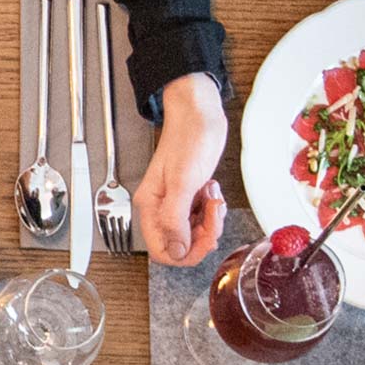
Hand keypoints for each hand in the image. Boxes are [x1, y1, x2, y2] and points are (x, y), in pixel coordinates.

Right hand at [137, 74, 232, 266]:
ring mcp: (177, 202)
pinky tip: (212, 191)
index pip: (162, 250)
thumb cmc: (188, 137)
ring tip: (213, 197)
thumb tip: (176, 250)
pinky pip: (203, 217)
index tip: (203, 240)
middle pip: (181, 244)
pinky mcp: (191, 194)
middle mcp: (162, 207)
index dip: (184, 252)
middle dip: (203, 234)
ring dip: (210, 221)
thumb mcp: (183, 182)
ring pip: (195, 232)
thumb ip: (176, 219)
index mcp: (151, 206)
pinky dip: (213, 210)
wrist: (199, 113)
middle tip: (213, 214)